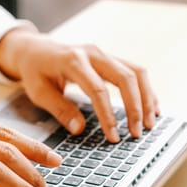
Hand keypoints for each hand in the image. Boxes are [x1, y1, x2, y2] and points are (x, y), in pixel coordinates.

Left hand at [0, 28, 159, 141]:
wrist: (34, 49)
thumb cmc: (35, 71)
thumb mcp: (39, 92)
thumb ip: (59, 109)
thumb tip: (79, 129)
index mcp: (73, 61)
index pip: (97, 90)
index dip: (107, 115)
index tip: (113, 137)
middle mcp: (92, 53)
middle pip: (124, 78)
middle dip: (134, 107)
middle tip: (137, 133)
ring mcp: (103, 54)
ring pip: (135, 72)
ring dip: (146, 98)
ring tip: (150, 123)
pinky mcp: (109, 58)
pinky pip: (134, 71)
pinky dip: (145, 89)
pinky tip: (152, 107)